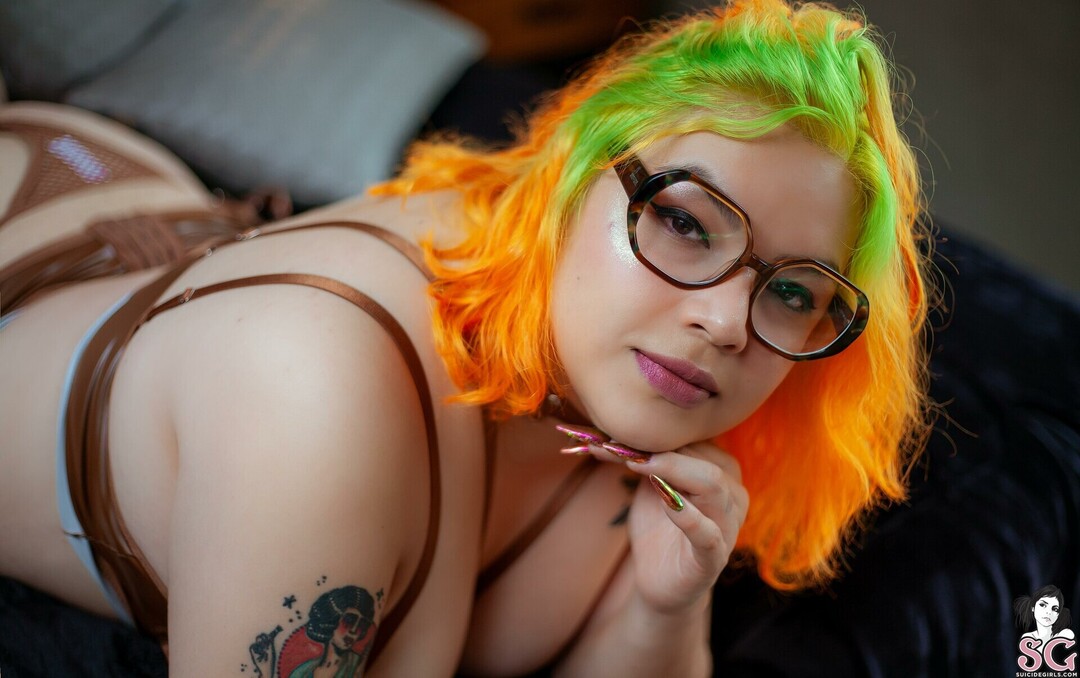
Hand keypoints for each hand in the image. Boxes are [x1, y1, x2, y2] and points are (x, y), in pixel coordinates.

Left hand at [557, 425, 747, 612]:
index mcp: (722, 472)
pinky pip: (709, 535)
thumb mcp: (649, 488)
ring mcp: (727, 528)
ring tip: (640, 465)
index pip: (696, 442)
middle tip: (620, 444)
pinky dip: (689, 517)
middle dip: (662, 449)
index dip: (658, 434)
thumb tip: (606, 434)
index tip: (616, 431)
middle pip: (704, 458)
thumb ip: (641, 460)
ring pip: (713, 486)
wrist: (661, 582)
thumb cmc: (659, 529)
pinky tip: (668, 503)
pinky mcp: (713, 558)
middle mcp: (732, 496)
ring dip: (674, 470)